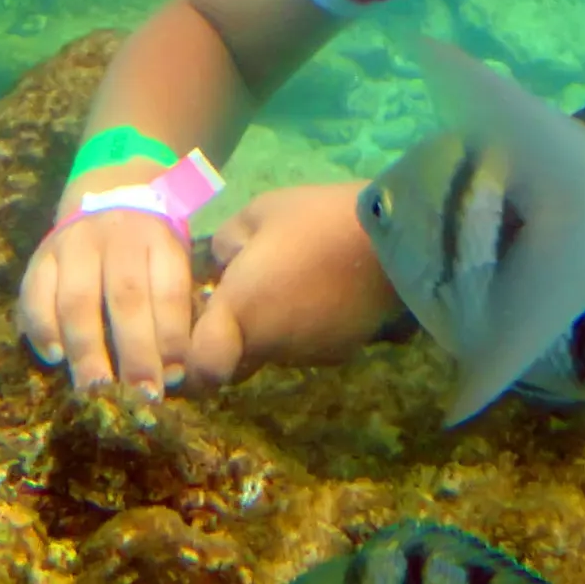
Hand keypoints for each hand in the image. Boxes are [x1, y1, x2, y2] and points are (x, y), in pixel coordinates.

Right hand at [17, 197, 192, 396]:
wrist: (112, 192)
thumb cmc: (151, 243)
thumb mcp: (174, 257)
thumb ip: (176, 302)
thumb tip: (177, 368)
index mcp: (160, 239)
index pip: (169, 290)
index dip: (170, 337)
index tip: (172, 377)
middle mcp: (118, 238)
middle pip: (126, 298)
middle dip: (133, 352)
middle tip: (136, 395)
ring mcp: (76, 243)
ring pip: (78, 300)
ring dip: (86, 349)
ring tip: (95, 389)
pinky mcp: (41, 254)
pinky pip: (35, 293)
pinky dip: (42, 327)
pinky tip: (54, 357)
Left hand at [184, 181, 401, 389]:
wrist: (394, 238)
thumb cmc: (318, 220)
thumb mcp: (260, 211)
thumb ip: (228, 243)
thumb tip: (225, 265)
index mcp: (240, 312)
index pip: (200, 371)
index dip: (191, 368)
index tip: (195, 342)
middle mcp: (270, 344)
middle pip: (236, 364)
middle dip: (232, 343)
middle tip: (246, 302)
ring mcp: (308, 352)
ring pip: (274, 353)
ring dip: (274, 330)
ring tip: (295, 283)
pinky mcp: (341, 351)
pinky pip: (309, 345)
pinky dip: (308, 327)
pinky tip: (324, 291)